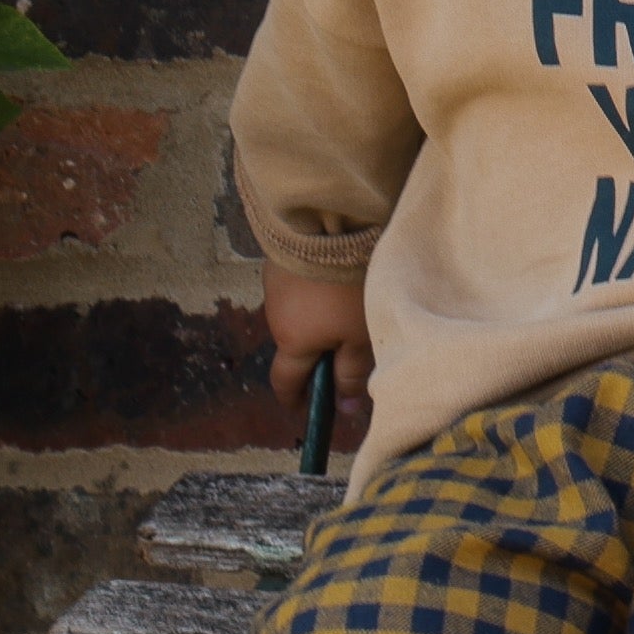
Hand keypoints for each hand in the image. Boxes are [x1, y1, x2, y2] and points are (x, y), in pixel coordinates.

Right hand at [262, 258, 374, 435]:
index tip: (303, 408)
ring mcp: (275, 283)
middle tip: (344, 350)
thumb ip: (351, 374)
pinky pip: (298, 284)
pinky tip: (336, 277)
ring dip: (315, 316)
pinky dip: (313, 289)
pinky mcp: (281, 257)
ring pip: (297, 312)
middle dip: (314, 353)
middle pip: (294, 344)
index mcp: (292, 342)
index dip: (294, 398)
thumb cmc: (348, 288)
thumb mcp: (359, 337)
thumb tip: (345, 409)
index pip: (285, 380)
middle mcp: (276, 316)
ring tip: (347, 304)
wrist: (330, 223)